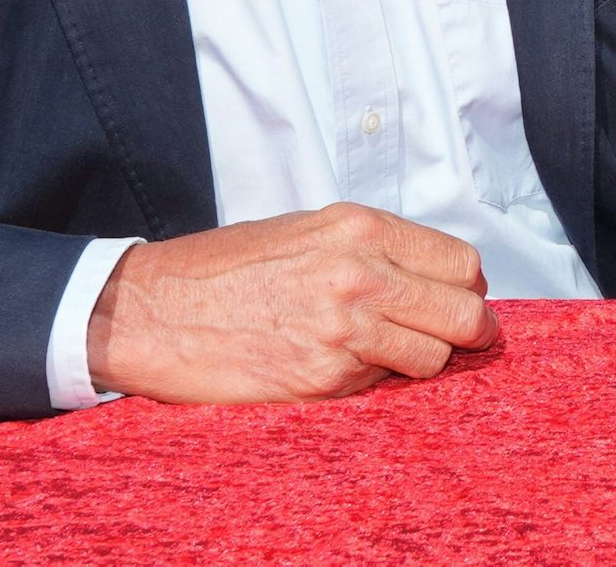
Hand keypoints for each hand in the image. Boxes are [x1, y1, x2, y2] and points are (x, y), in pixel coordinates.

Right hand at [88, 204, 497, 403]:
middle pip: (464, 313)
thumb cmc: (222, 270)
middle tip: (453, 339)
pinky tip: (339, 368)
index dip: (464, 288)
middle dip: (467, 331)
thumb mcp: (305, 231)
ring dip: (420, 362)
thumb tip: (430, 276)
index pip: (460, 264)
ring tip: (383, 355)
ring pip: (433, 358)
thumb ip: (371, 249)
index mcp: (360, 229)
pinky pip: (382, 386)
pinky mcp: (322, 378)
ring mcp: (344, 330)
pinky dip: (373, 383)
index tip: (454, 301)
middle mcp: (361, 275)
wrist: (148, 312)